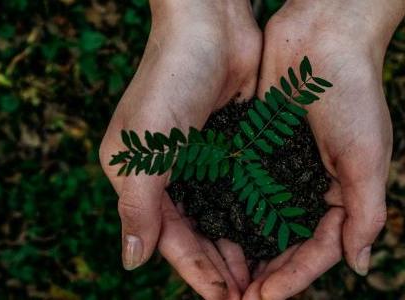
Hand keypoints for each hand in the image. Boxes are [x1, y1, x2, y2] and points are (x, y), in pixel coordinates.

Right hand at [99, 1, 260, 298]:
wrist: (209, 24)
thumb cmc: (170, 77)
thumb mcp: (144, 145)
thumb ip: (137, 205)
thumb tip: (131, 262)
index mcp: (140, 176)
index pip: (170, 238)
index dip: (197, 271)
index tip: (226, 299)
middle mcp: (170, 172)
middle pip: (197, 233)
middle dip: (222, 265)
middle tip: (251, 295)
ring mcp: (202, 160)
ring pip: (222, 216)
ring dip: (240, 245)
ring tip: (264, 275)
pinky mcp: (230, 145)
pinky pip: (241, 190)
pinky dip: (254, 213)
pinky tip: (273, 233)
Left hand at [244, 1, 404, 298]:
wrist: (324, 37)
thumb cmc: (354, 94)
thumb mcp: (368, 157)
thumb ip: (366, 213)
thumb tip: (360, 266)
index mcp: (342, 193)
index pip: (319, 249)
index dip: (294, 276)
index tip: (264, 297)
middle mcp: (312, 186)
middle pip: (287, 242)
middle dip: (266, 271)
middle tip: (239, 297)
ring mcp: (284, 169)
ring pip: (263, 221)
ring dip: (245, 249)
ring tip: (222, 276)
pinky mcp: (259, 148)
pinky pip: (244, 187)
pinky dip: (231, 211)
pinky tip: (212, 230)